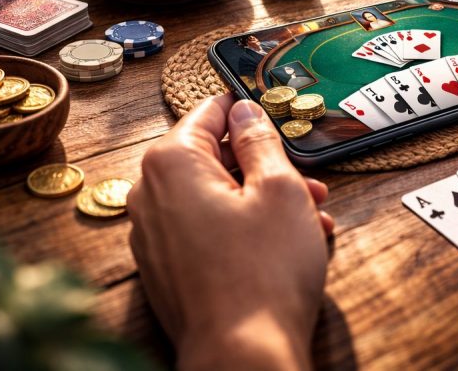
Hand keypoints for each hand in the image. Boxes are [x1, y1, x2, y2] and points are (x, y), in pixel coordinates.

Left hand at [128, 95, 331, 370]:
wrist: (242, 354)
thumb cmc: (263, 274)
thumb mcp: (279, 189)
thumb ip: (260, 140)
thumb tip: (245, 112)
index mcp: (172, 163)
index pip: (209, 112)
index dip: (248, 111)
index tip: (273, 115)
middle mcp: (149, 195)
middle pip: (212, 159)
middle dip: (263, 167)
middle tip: (308, 184)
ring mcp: (152, 236)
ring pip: (213, 197)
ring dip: (260, 201)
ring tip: (308, 221)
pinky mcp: (164, 270)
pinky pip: (204, 231)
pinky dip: (240, 230)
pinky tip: (282, 247)